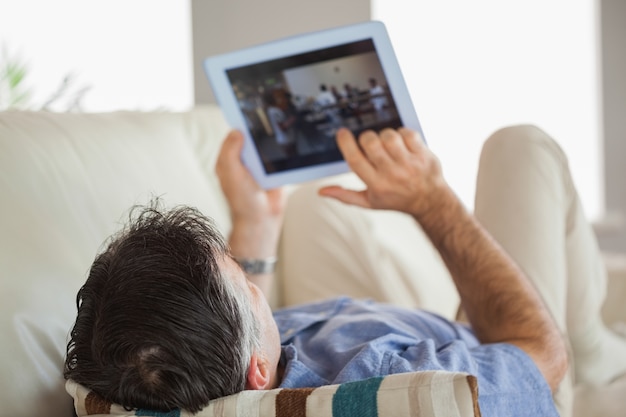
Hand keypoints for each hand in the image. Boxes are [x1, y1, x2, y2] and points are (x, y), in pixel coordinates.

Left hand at [215, 130, 285, 257]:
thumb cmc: (243, 201)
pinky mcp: (272, 171)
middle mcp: (242, 162)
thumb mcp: (232, 173)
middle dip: (256, 131)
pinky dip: (280, 153)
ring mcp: (258, 166)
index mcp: (228, 161)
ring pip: (264, 146)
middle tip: (264, 118)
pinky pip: (277, 157)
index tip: (244, 110)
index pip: (232, 137)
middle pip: (250, 139)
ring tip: (275, 133)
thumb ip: (231, 152)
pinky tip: (282, 150)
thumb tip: (237, 132)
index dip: (238, 125)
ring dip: (270, 143)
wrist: (263, 219)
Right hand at [319, 128, 450, 218]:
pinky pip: (407, 133)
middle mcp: (392, 174)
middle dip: (366, 138)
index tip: (342, 133)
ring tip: (388, 145)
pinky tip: (402, 143)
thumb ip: (345, 196)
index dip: (346, 143)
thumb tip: (322, 191)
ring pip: (389, 135)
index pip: (355, 160)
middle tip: (370, 144)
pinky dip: (402, 134)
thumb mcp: (369, 202)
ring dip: (385, 135)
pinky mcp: (423, 155)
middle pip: (370, 143)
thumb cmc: (397, 200)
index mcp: (377, 185)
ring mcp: (409, 164)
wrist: (430, 201)